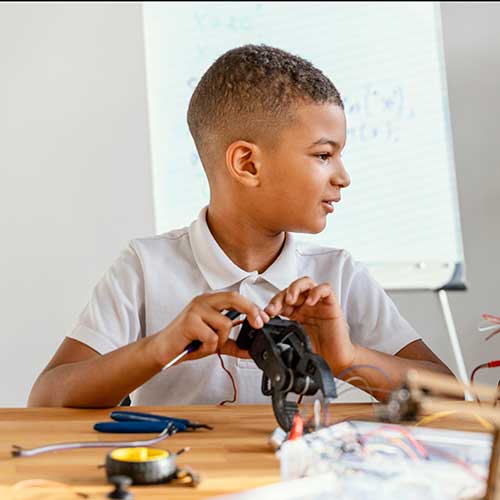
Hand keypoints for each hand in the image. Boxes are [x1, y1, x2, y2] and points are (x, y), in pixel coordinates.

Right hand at [154, 291, 269, 364]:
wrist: (163, 350)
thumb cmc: (188, 341)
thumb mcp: (215, 341)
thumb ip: (234, 343)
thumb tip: (251, 350)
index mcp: (211, 301)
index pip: (236, 297)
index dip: (252, 307)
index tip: (264, 319)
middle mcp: (204, 300)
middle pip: (234, 298)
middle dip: (250, 310)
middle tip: (258, 324)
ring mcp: (196, 309)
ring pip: (225, 324)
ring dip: (219, 341)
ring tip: (205, 344)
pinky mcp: (189, 322)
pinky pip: (212, 337)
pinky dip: (208, 347)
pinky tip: (197, 346)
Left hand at [265, 277, 354, 373]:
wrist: (336, 361)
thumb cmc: (318, 352)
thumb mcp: (294, 343)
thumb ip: (281, 335)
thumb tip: (263, 335)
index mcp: (295, 313)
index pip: (281, 300)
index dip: (272, 304)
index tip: (266, 314)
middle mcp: (305, 306)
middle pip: (290, 290)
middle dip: (279, 297)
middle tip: (274, 308)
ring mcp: (318, 304)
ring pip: (306, 283)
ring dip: (295, 288)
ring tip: (290, 299)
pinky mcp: (331, 304)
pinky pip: (325, 289)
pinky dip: (317, 291)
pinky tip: (310, 302)